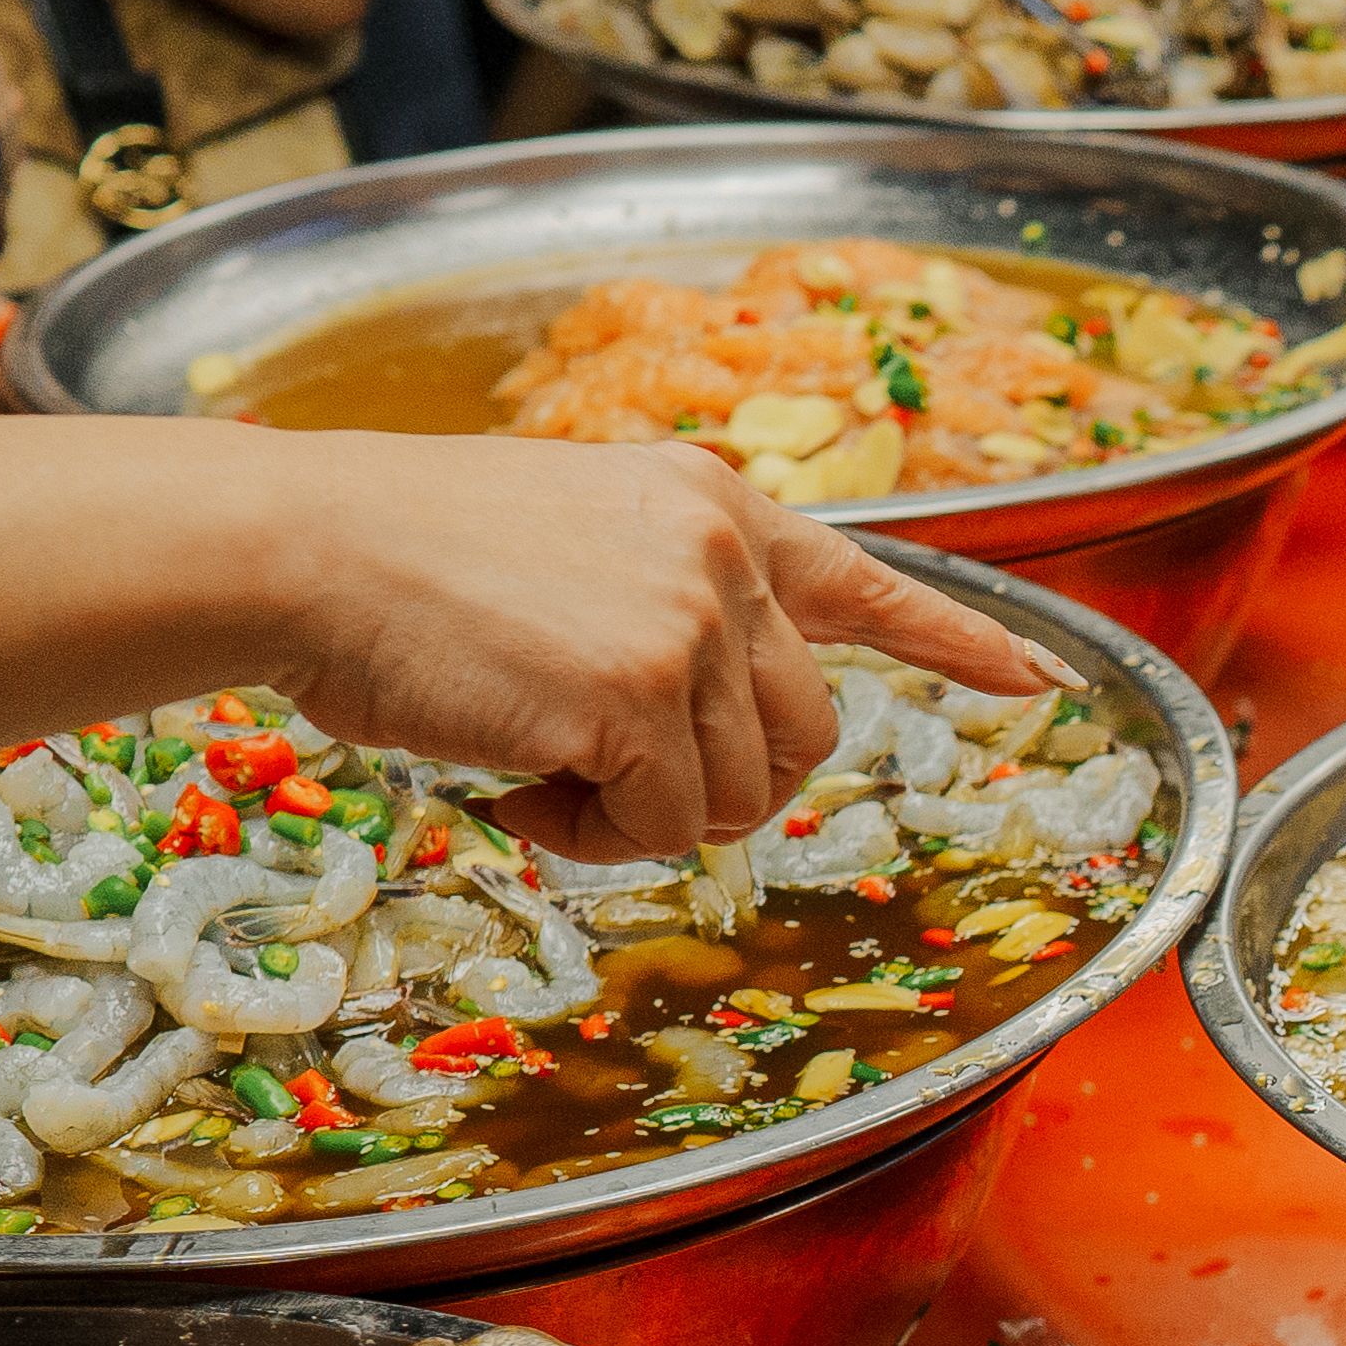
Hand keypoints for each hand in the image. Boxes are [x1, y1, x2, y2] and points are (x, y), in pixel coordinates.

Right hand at [257, 436, 1078, 858]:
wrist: (308, 545)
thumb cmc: (407, 560)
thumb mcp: (573, 542)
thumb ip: (667, 605)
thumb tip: (720, 735)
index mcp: (712, 504)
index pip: (868, 579)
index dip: (956, 642)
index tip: (1036, 682)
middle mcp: (723, 554)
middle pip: (806, 735)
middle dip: (721, 788)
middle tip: (607, 781)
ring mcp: (688, 622)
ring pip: (736, 797)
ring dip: (640, 818)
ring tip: (541, 767)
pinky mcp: (638, 696)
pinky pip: (657, 830)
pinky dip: (588, 840)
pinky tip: (516, 787)